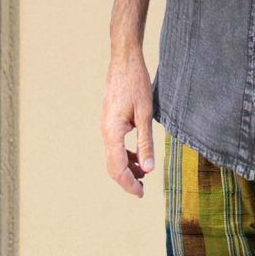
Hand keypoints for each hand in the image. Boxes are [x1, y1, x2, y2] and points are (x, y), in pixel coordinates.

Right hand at [100, 49, 153, 197]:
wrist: (124, 61)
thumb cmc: (136, 84)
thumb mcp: (146, 115)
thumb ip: (146, 143)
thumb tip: (148, 170)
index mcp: (112, 132)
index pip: (117, 167)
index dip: (129, 184)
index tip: (141, 194)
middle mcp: (105, 132)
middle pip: (112, 166)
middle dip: (127, 181)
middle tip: (142, 192)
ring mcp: (106, 127)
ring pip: (113, 158)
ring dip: (127, 170)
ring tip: (144, 177)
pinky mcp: (110, 123)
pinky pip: (116, 147)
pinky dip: (126, 157)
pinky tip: (139, 160)